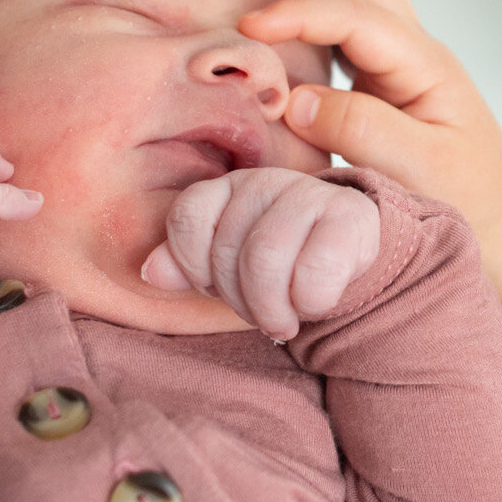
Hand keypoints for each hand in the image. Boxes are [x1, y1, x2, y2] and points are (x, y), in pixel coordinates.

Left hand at [139, 166, 380, 339]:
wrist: (349, 252)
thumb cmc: (277, 261)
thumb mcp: (225, 265)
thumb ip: (185, 263)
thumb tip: (150, 272)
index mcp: (226, 188)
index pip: (187, 218)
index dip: (197, 267)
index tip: (216, 288)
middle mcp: (264, 182)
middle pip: (228, 250)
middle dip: (240, 300)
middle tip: (260, 315)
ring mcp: (308, 193)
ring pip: (267, 259)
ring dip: (273, 308)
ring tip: (283, 320)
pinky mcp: (350, 215)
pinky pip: (315, 269)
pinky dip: (310, 301)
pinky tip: (314, 304)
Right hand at [239, 0, 501, 344]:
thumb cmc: (468, 207)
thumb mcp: (420, 173)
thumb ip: (362, 131)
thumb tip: (294, 98)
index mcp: (426, 69)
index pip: (357, 20)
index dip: (302, 15)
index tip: (249, 28)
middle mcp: (417, 54)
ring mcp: (405, 63)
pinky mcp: (390, 81)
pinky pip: (360, 17)